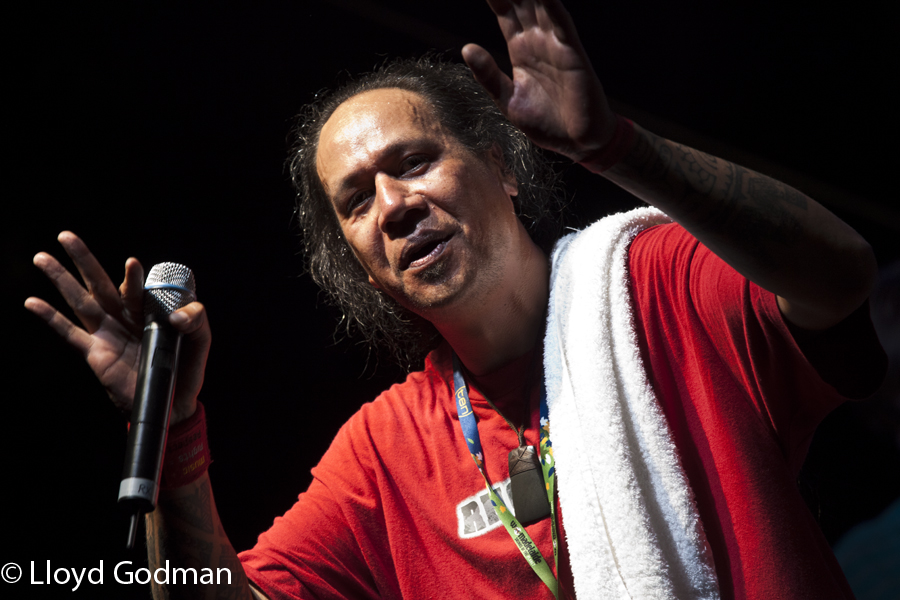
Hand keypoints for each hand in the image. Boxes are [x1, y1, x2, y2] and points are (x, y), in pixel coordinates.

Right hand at [25, 232, 209, 424]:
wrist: (173, 403)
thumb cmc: (187, 368)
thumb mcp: (200, 339)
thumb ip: (196, 319)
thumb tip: (175, 315)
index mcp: (148, 309)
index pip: (136, 288)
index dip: (133, 277)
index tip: (133, 265)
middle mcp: (124, 316)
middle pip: (100, 283)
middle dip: (83, 259)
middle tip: (65, 235)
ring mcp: (107, 333)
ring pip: (80, 301)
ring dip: (60, 280)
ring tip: (41, 257)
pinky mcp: (95, 353)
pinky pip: (69, 333)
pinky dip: (50, 318)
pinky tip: (32, 302)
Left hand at [463, 0, 615, 161]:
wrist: (577, 144)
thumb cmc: (547, 123)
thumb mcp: (507, 100)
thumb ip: (488, 75)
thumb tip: (467, 47)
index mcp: (520, 48)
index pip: (503, 8)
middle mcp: (537, 39)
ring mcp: (556, 44)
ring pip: (540, 4)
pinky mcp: (572, 55)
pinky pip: (561, 24)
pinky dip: (552, 6)